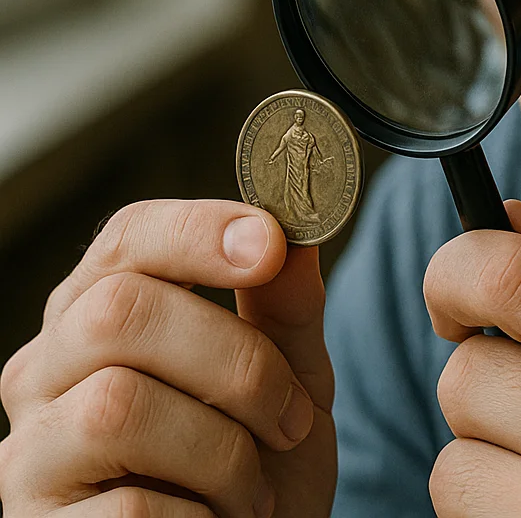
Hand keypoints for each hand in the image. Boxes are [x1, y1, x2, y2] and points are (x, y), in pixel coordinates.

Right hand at [0, 199, 336, 517]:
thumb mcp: (290, 380)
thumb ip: (286, 311)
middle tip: (292, 419)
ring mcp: (28, 454)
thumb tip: (293, 237)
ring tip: (253, 490)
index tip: (271, 244)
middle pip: (118, 312)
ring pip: (115, 408)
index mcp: (102, 315)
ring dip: (221, 451)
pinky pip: (127, 508)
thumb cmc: (262, 464)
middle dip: (234, 361)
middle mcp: (46, 373)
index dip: (196, 231)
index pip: (126, 239)